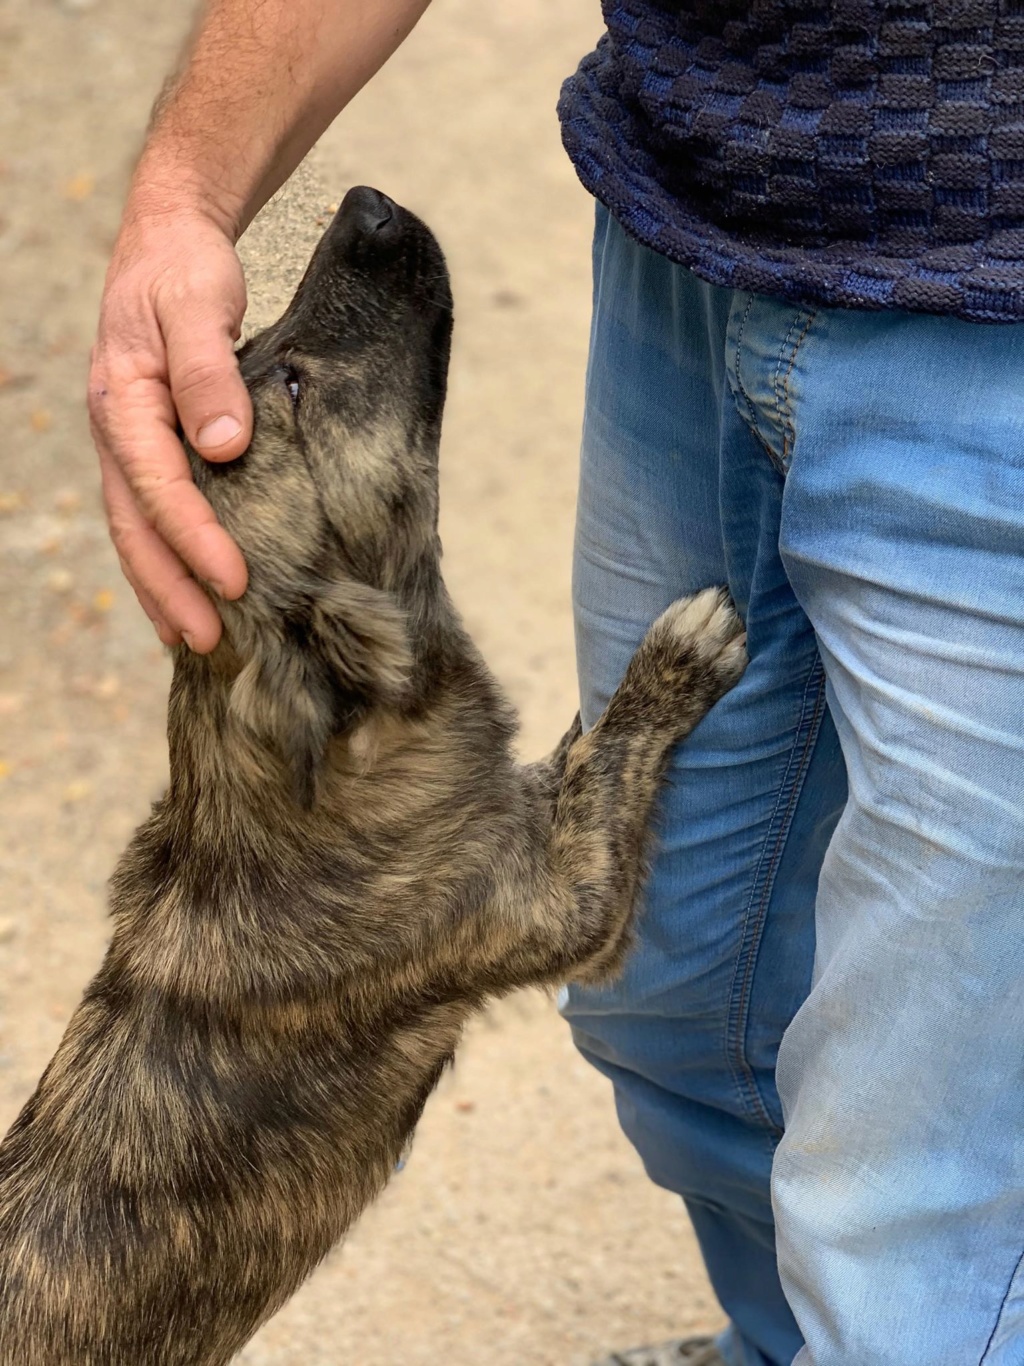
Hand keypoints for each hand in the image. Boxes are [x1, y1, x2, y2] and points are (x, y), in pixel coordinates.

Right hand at [88, 206, 251, 650]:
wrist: (167, 242)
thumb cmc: (186, 270)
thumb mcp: (199, 304)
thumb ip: (209, 371)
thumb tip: (223, 446)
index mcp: (124, 400)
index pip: (160, 487)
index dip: (196, 540)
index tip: (236, 583)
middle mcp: (117, 431)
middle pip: (136, 527)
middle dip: (170, 588)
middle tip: (208, 641)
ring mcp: (127, 443)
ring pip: (136, 530)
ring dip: (163, 587)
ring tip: (195, 640)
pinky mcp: (148, 447)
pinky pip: (150, 514)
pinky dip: (166, 559)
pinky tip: (189, 593)